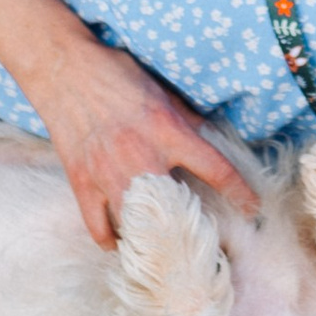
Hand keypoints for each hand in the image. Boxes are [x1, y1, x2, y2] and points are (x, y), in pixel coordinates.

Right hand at [29, 34, 257, 252]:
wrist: (63, 69)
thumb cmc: (114, 73)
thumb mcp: (161, 90)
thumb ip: (185, 119)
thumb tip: (208, 138)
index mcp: (168, 132)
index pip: (215, 168)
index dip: (239, 191)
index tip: (252, 207)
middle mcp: (142, 158)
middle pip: (177, 210)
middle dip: (194, 228)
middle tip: (204, 238)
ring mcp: (109, 175)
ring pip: (137, 225)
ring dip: (152, 238)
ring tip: (164, 246)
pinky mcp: (82, 182)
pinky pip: (98, 226)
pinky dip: (111, 240)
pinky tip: (122, 242)